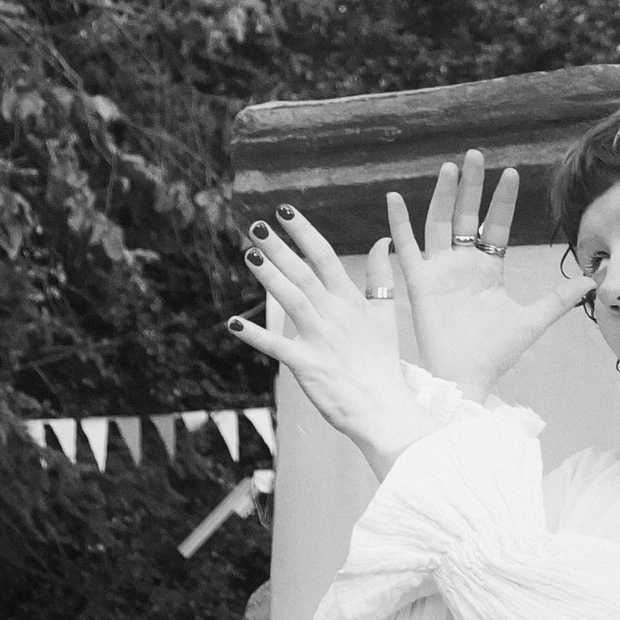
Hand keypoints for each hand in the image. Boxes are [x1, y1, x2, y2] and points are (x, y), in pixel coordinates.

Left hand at [228, 215, 433, 478]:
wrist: (383, 407)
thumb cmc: (382, 362)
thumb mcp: (385, 314)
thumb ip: (381, 276)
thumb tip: (382, 240)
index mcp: (350, 301)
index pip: (325, 257)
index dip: (304, 233)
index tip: (284, 211)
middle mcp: (334, 314)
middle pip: (304, 273)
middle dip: (280, 247)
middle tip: (256, 226)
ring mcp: (320, 339)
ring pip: (292, 300)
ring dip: (270, 277)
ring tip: (249, 255)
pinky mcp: (308, 366)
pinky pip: (278, 347)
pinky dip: (256, 335)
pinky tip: (234, 323)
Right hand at [387, 152, 592, 400]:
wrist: (467, 376)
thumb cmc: (496, 353)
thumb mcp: (532, 320)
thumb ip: (559, 298)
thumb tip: (594, 280)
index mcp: (487, 269)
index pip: (495, 225)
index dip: (502, 201)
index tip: (511, 173)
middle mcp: (461, 264)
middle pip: (464, 216)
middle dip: (470, 186)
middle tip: (475, 155)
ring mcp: (439, 271)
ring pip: (438, 223)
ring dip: (442, 195)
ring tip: (449, 167)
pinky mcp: (419, 282)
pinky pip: (405, 247)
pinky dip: (398, 223)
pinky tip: (394, 197)